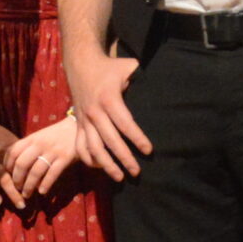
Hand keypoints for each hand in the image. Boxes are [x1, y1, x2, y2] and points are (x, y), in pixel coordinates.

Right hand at [0, 117, 26, 209]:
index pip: (26, 163)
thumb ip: (19, 150)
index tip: (42, 185)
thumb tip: (32, 163)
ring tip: (20, 204)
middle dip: (24, 187)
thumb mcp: (8, 136)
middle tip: (34, 199)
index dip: (33, 174)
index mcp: (12, 145)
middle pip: (16, 173)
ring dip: (12, 193)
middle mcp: (2, 153)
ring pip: (3, 179)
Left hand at [5, 115, 82, 200]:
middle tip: (17, 189)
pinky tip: (42, 192)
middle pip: (22, 164)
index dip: (8, 165)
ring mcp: (53, 151)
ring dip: (29, 186)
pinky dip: (45, 184)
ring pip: (36, 172)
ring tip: (27, 194)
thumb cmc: (55, 135)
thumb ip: (28, 148)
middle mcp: (40, 144)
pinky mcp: (65, 158)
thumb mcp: (39, 137)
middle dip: (17, 179)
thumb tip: (14, 166)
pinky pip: (52, 174)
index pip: (13, 152)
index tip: (8, 175)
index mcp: (32, 138)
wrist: (76, 127)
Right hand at [68, 50, 150, 180]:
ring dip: (106, 165)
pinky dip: (89, 160)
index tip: (148, 151)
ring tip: (120, 177)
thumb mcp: (128, 67)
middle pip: (110, 141)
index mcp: (109, 99)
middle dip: (124, 158)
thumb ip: (143, 76)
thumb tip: (164, 84)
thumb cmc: (109, 67)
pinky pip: (80, 147)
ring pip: (93, 148)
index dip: (137, 139)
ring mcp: (84, 120)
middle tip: (137, 172)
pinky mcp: (78, 124)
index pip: (125, 123)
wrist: (80, 64)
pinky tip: (101, 168)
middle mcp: (95, 112)